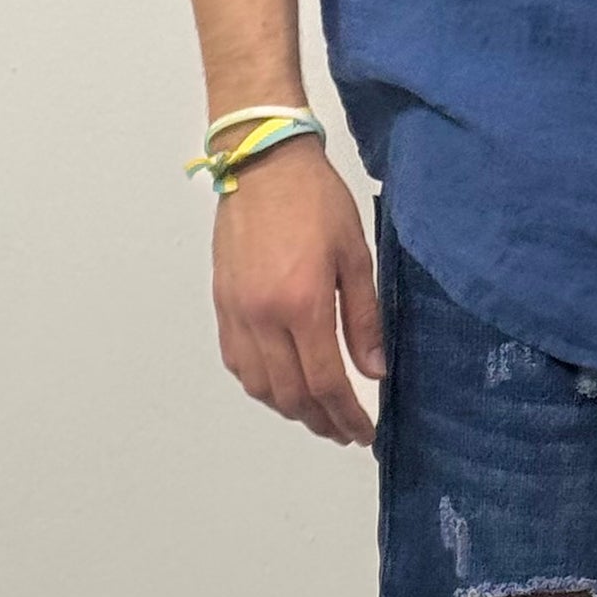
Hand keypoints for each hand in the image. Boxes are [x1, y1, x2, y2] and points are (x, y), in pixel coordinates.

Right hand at [209, 141, 384, 445]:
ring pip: (259, 385)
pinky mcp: (222, 303)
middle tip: (343, 431)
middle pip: (291, 394)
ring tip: (315, 413)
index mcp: (303, 304)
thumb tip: (373, 371)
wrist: (262, 163)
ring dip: (289, 408)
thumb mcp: (355, 256)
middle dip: (320, 421)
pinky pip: (236, 361)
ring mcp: (237, 312)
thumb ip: (363, 319)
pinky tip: (279, 384)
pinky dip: (259, 384)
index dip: (347, 416)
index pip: (326, 382)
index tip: (363, 434)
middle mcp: (264, 316)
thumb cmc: (316, 201)